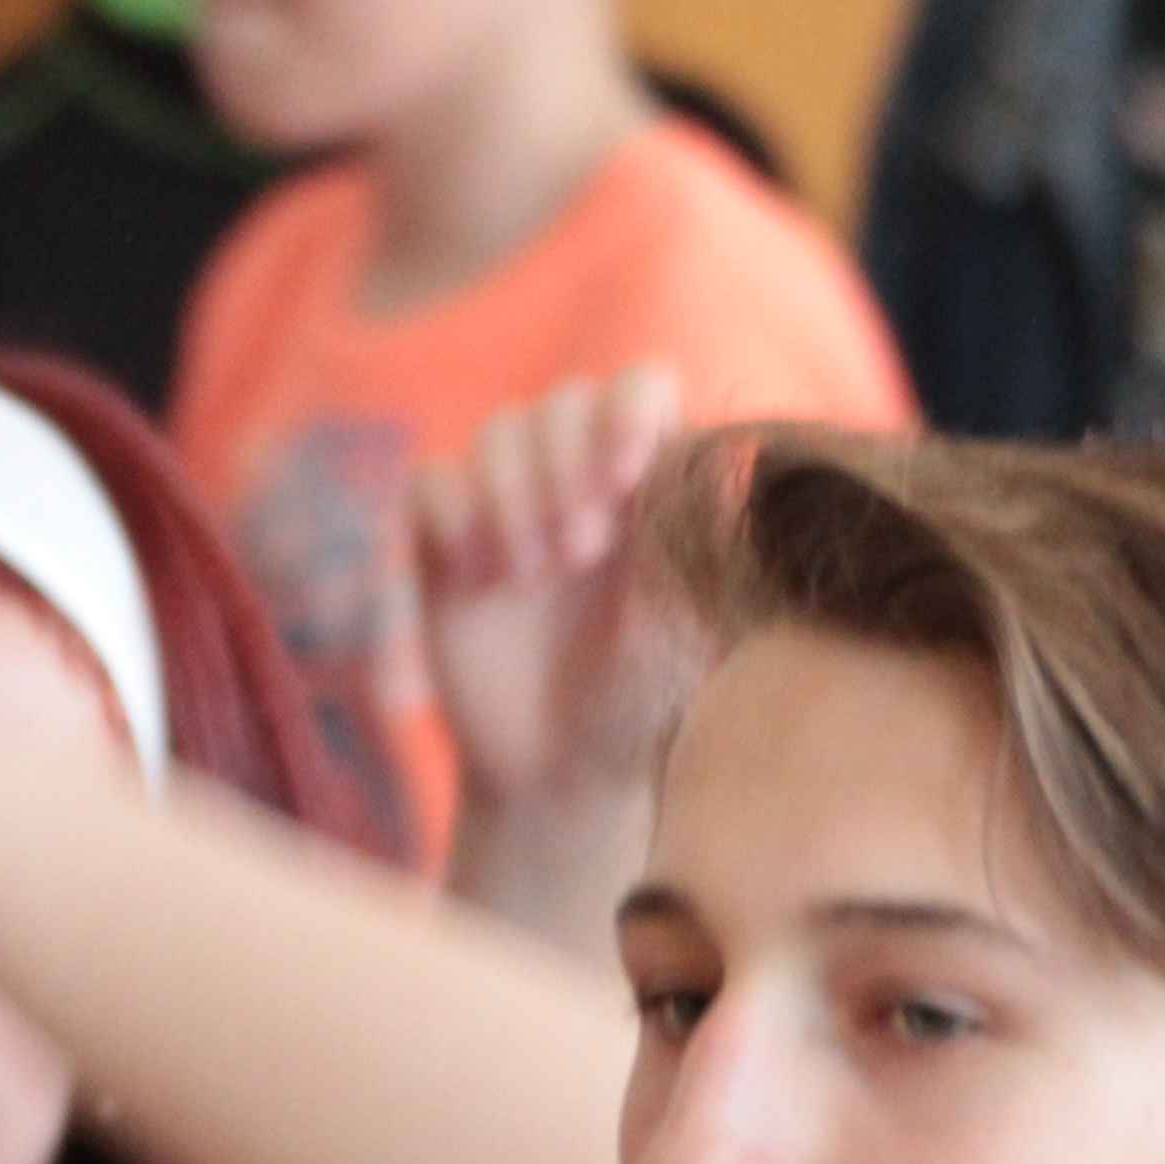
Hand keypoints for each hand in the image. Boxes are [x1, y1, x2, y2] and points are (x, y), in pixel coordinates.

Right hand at [397, 366, 696, 840]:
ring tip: (531, 575)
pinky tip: (479, 578)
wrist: (559, 772)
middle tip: (578, 552)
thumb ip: (698, 541)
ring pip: (499, 431)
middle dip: (567, 465)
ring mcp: (507, 504)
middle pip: (564, 400)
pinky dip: (453, 515)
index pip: (638, 391)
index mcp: (646, 484)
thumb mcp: (682, 625)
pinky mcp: (444, 540)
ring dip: (515, 494)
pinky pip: (431, 479)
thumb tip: (733, 456)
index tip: (623, 474)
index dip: (625, 412)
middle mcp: (576, 478)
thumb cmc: (639, 702)